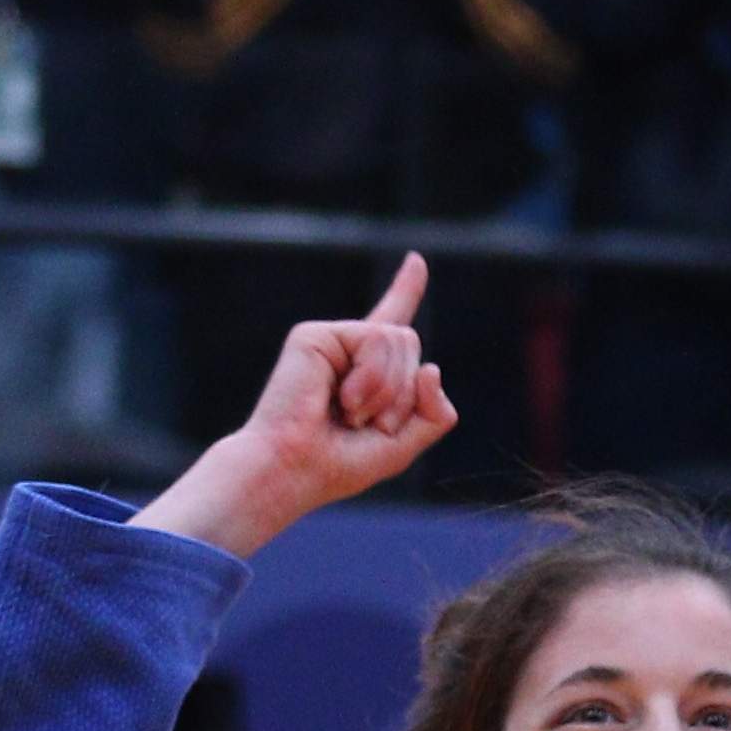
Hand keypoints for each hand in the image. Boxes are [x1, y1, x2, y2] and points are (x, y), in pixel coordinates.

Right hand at [133, 254, 457, 555]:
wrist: (295, 469)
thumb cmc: (340, 463)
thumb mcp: (404, 444)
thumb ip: (435, 413)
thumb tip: (431, 367)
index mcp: (367, 371)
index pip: (392, 324)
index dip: (405, 291)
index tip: (416, 260)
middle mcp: (349, 350)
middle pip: (412, 345)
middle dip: (404, 394)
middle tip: (368, 423)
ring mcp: (332, 339)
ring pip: (401, 340)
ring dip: (388, 391)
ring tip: (351, 414)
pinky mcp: (316, 334)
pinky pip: (377, 341)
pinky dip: (371, 380)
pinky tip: (340, 400)